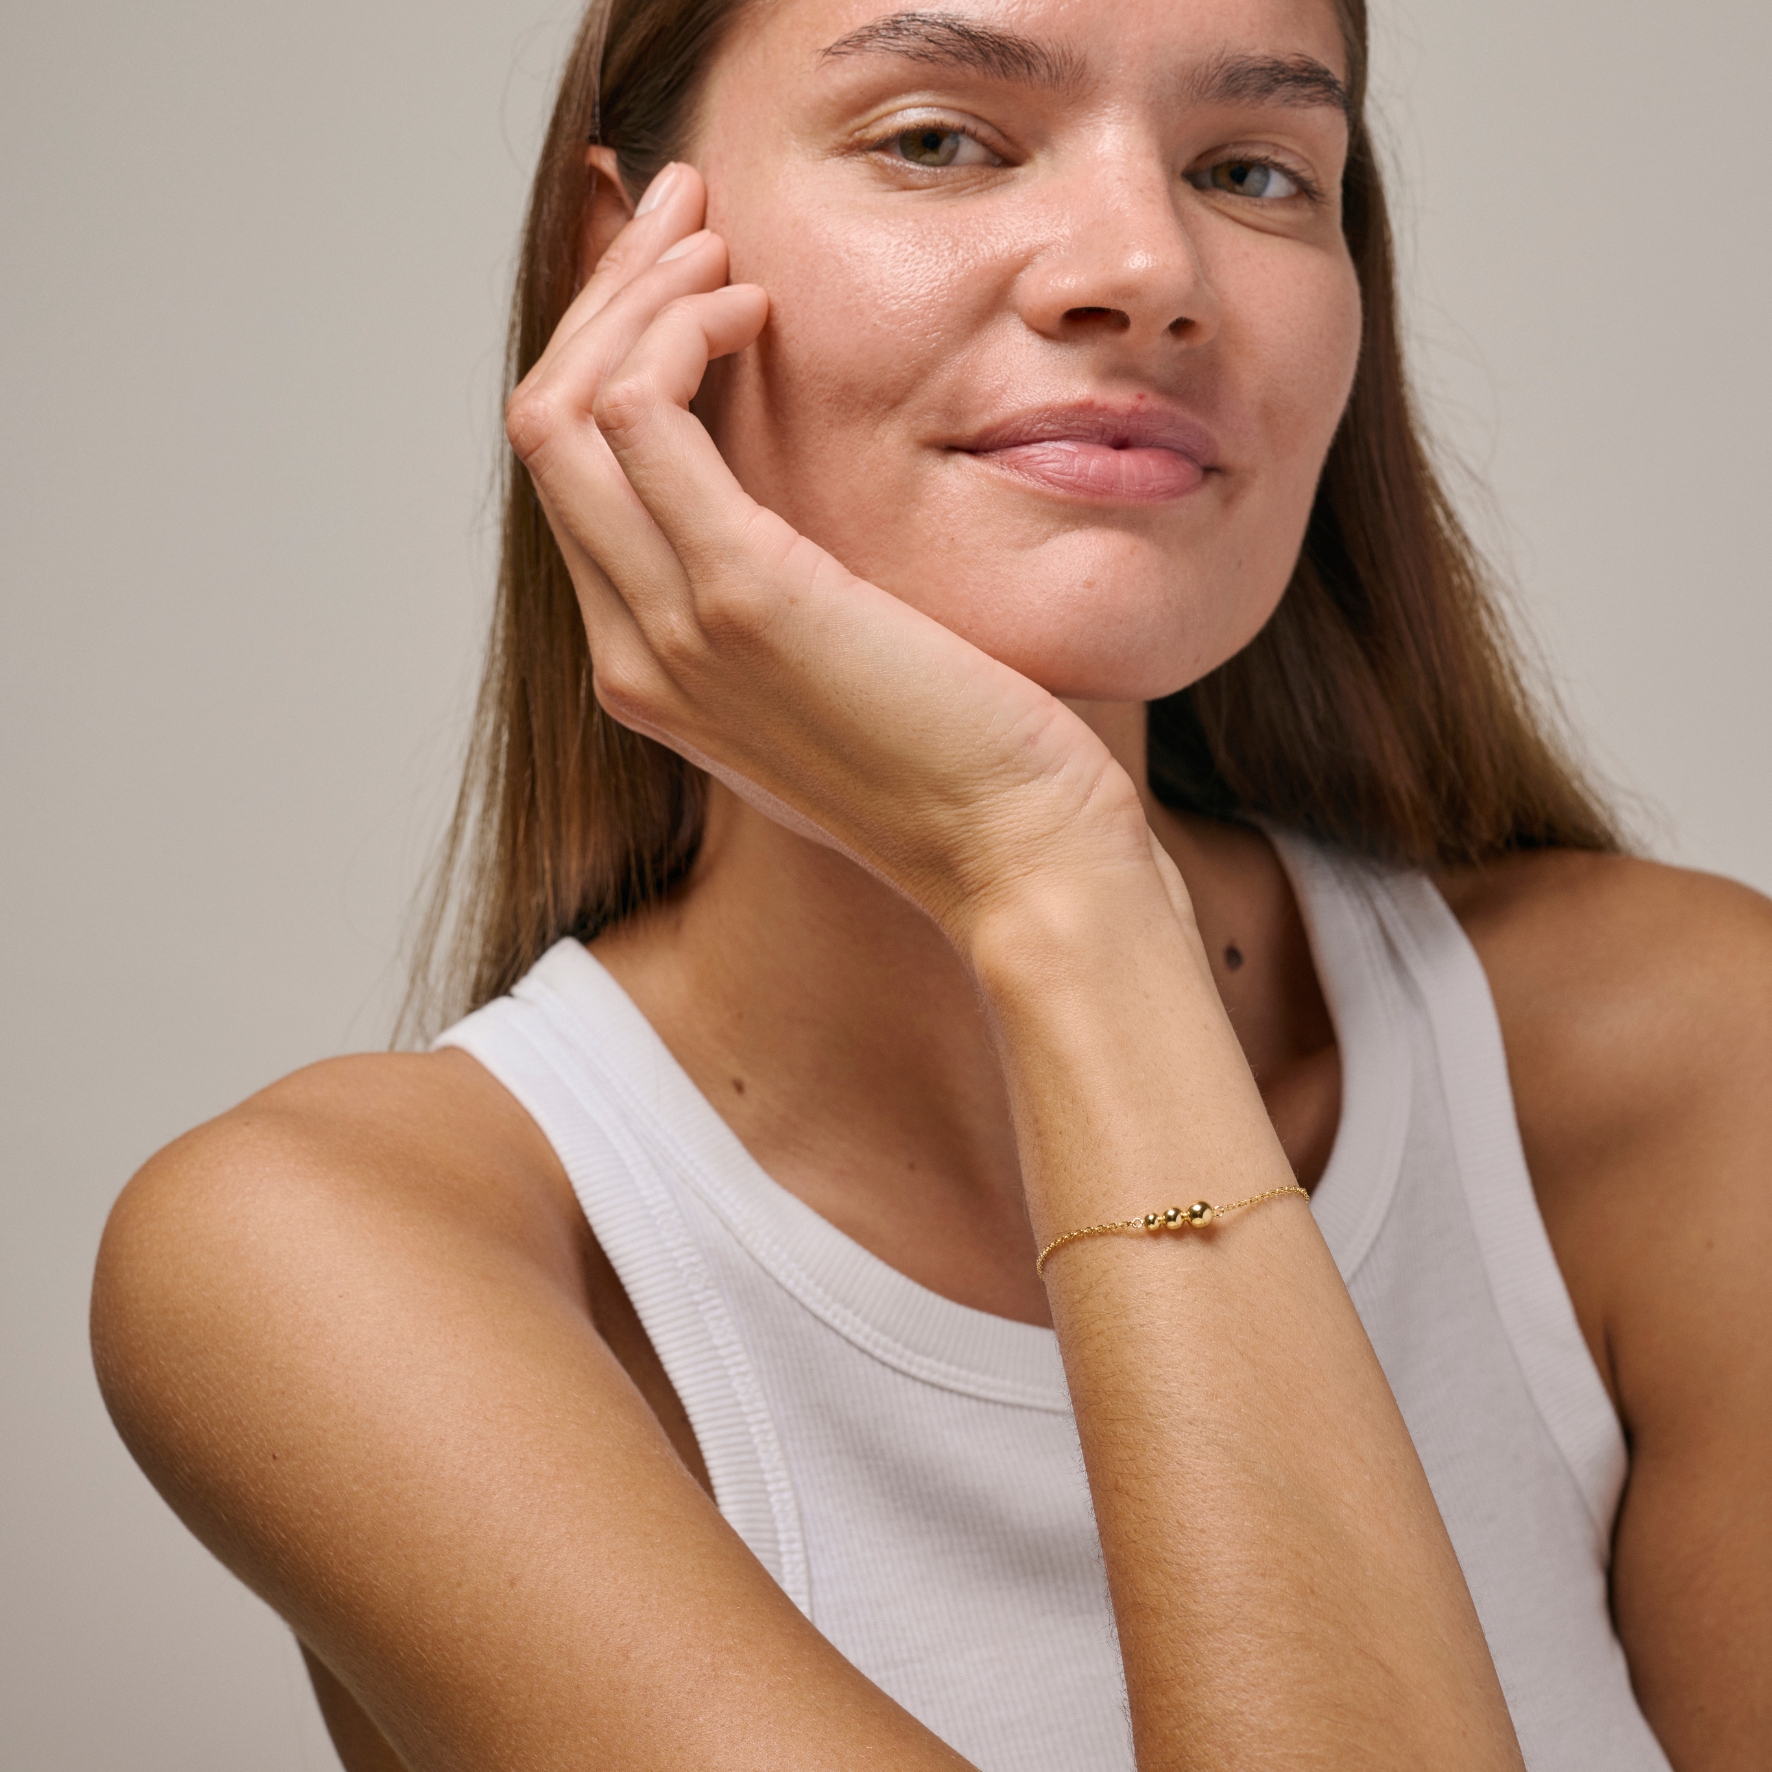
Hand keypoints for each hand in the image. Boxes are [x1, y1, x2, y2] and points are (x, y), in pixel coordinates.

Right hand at [504, 164, 1156, 945]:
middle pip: (547, 429)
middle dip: (607, 297)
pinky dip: (680, 333)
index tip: (678, 272)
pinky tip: (756, 309)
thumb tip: (783, 485)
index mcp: (653, 669)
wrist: (1022, 856)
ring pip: (570, 408)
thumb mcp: (847, 666)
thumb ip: (784, 590)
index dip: (604, 353)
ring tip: (724, 244)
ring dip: (637, 296)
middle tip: (688, 210)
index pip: (572, 479)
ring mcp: (672, 631)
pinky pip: (642, 415)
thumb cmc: (964, 759)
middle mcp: (635, 654)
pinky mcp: (741, 597)